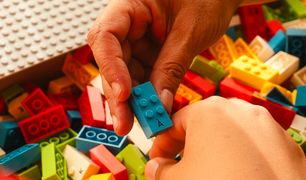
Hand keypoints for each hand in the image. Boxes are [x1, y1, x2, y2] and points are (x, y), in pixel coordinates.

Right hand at [87, 0, 240, 134]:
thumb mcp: (190, 32)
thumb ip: (171, 66)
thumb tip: (158, 104)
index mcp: (130, 4)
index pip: (105, 36)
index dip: (110, 67)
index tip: (125, 94)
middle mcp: (128, 23)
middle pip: (112, 61)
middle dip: (120, 95)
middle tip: (126, 124)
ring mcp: (137, 39)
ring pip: (126, 73)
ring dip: (133, 100)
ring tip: (143, 123)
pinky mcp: (148, 53)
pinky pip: (143, 76)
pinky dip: (147, 95)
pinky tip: (153, 112)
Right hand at [145, 97, 305, 178]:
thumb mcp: (178, 179)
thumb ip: (160, 170)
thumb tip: (156, 168)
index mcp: (209, 111)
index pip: (174, 124)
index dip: (161, 145)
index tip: (158, 159)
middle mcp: (239, 111)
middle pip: (203, 126)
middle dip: (188, 147)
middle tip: (181, 167)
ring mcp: (265, 125)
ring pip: (230, 134)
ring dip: (216, 151)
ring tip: (212, 173)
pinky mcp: (284, 144)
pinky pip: (254, 145)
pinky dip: (242, 156)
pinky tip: (238, 175)